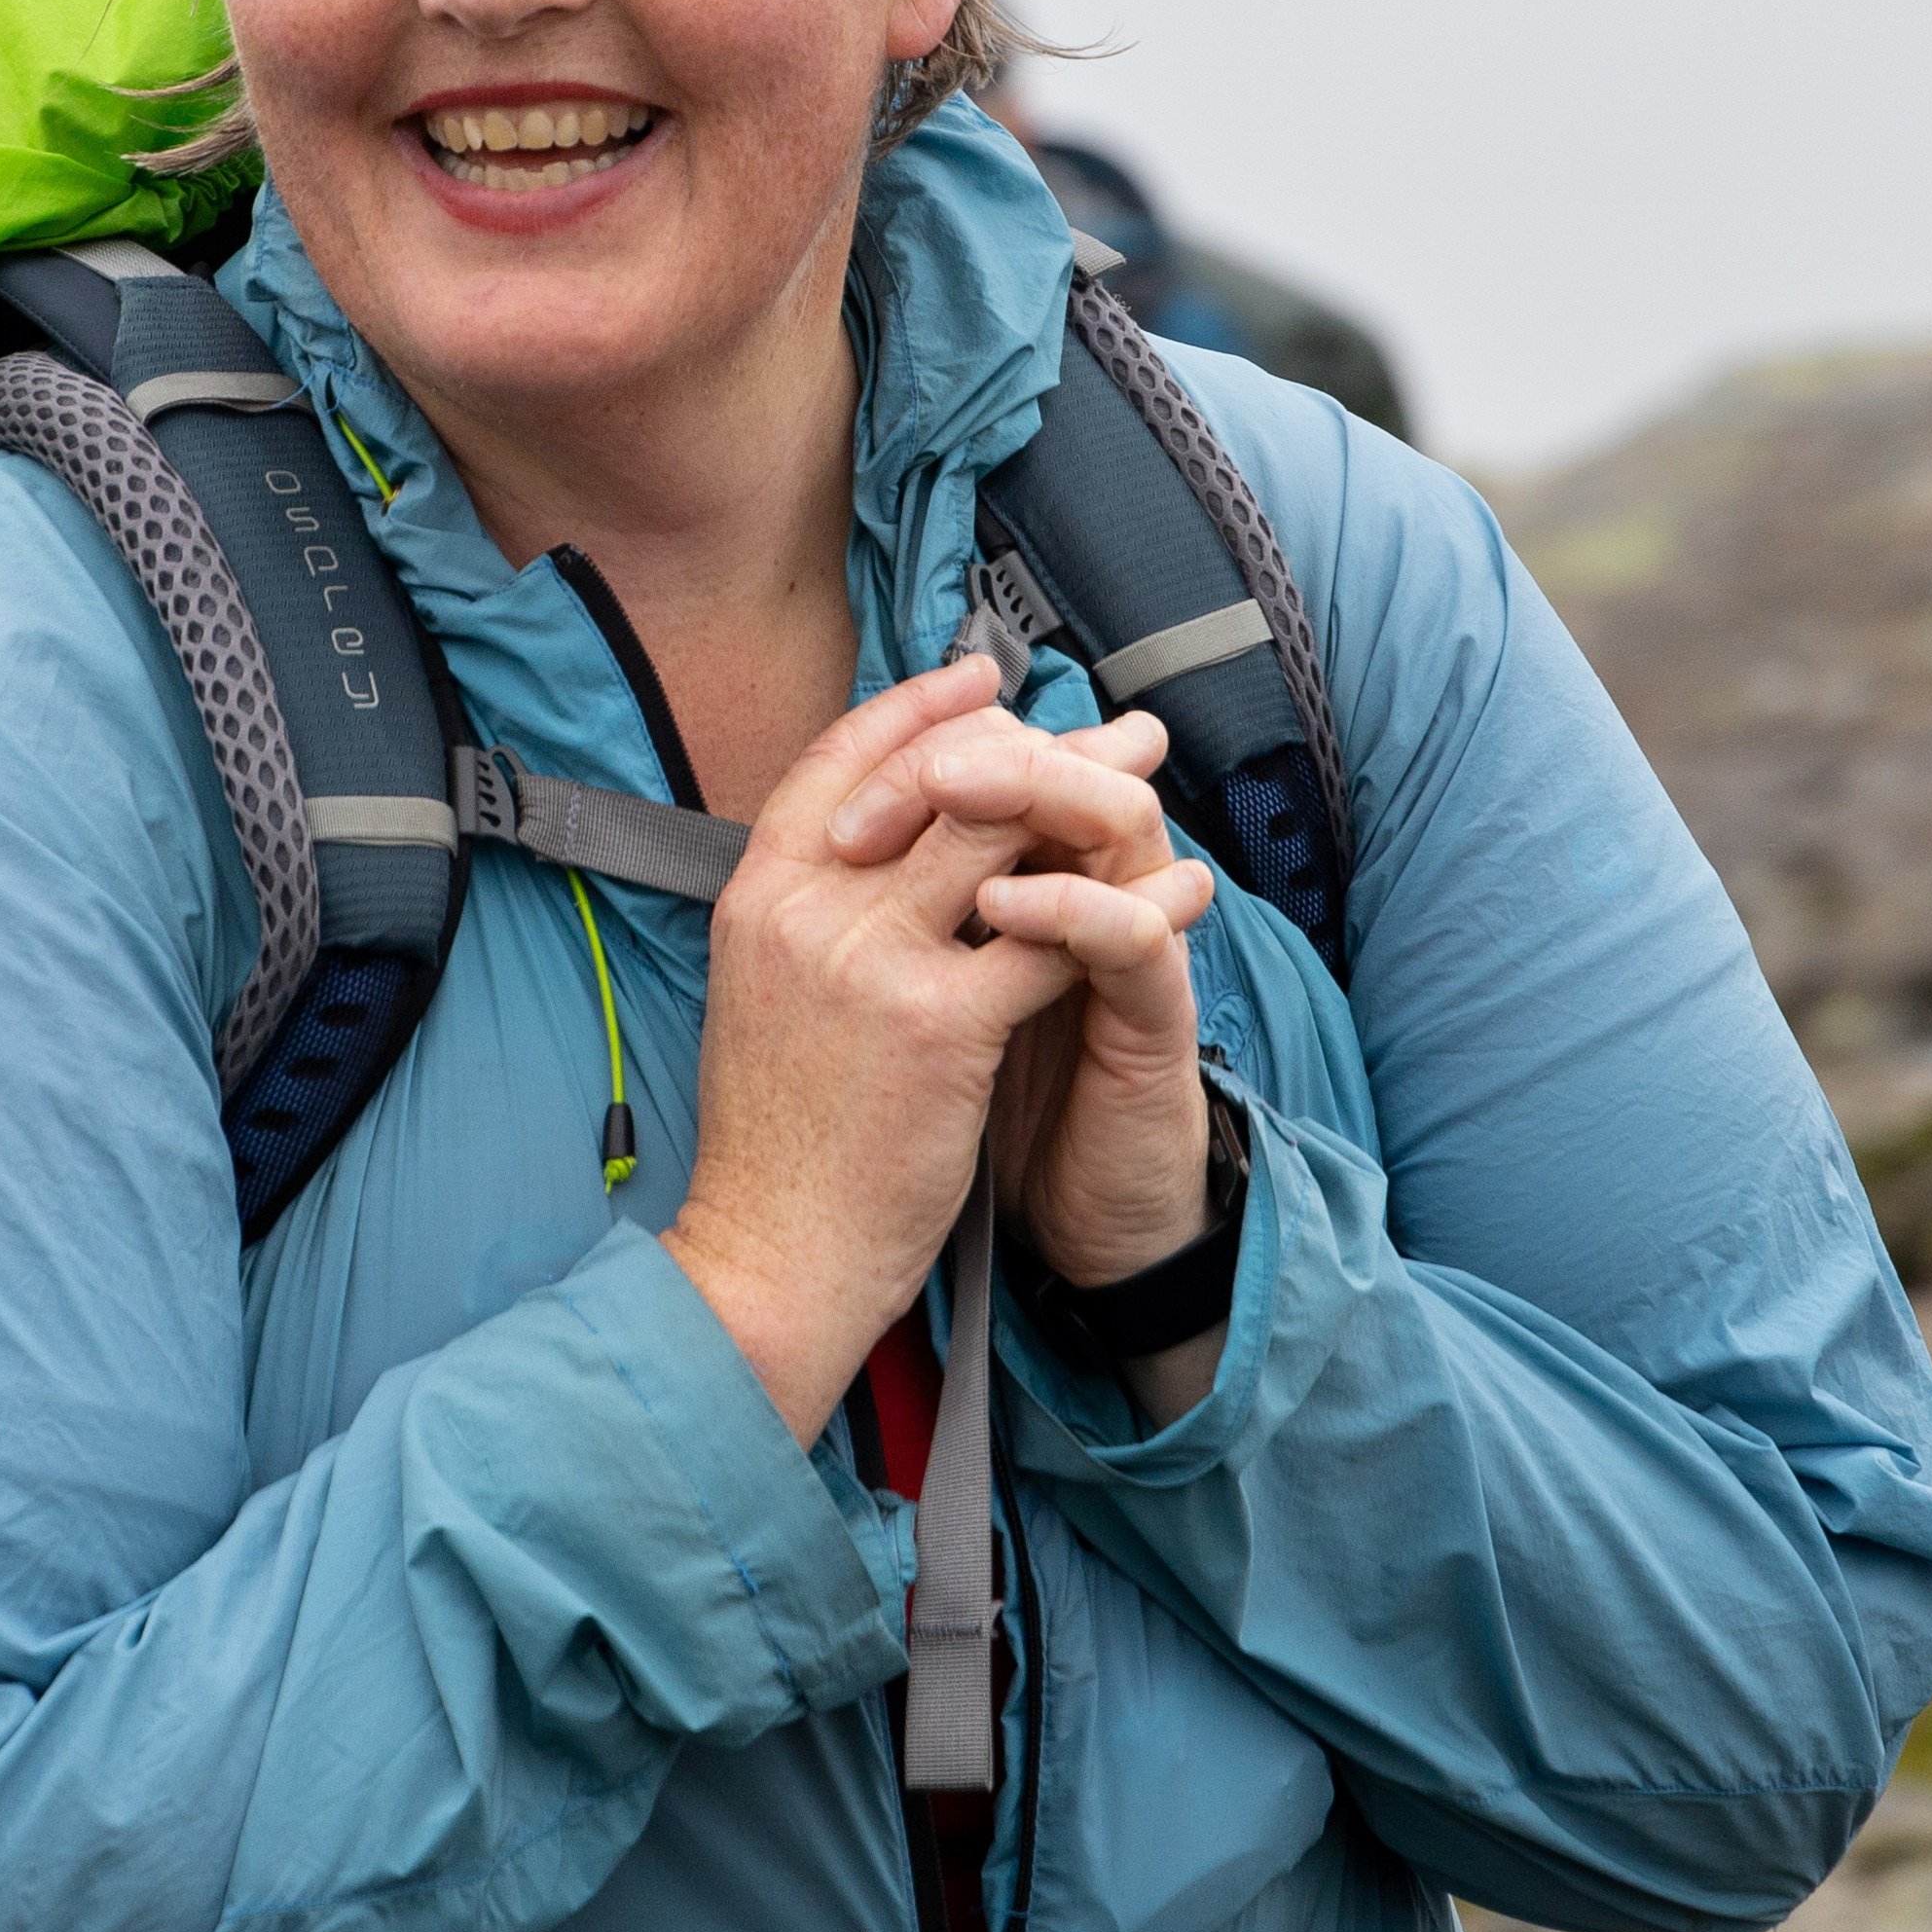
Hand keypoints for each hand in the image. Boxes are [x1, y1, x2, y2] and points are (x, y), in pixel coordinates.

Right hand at [661, 664, 1214, 1438]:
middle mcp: (809, 908)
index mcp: (756, 895)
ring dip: (1091, 801)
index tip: (983, 680)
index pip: (840, 760)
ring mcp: (872, 961)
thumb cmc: (775, 1139)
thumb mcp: (758, 993)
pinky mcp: (940, 1024)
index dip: (918, 709)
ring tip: (1152, 783)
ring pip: (999, 839)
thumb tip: (878, 851)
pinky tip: (1175, 893)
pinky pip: (1053, 935)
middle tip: (1112, 729)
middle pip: (938, 783)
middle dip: (1038, 744)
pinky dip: (1124, 907)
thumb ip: (809, 914)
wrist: (773, 1250)